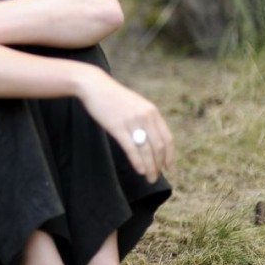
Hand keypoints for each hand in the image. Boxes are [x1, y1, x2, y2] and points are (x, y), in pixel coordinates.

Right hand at [77, 69, 174, 183]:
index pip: (167, 138)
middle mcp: (145, 116)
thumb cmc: (113, 97)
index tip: (168, 167)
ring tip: (149, 178)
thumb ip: (145, 119)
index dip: (169, 155)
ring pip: (146, 150)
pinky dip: (138, 162)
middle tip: (156, 176)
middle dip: (159, 165)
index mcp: (152, 111)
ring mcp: (132, 122)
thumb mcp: (135, 104)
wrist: (94, 86)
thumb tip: (152, 139)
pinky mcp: (117, 127)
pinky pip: (131, 148)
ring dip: (150, 167)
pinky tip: (140, 170)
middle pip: (159, 147)